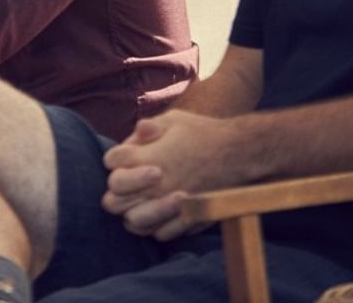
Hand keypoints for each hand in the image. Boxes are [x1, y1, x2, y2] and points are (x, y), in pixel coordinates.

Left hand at [101, 111, 243, 240]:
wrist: (241, 152)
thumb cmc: (204, 133)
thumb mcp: (173, 119)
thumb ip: (147, 127)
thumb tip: (133, 136)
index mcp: (148, 157)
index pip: (110, 161)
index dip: (115, 157)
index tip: (126, 155)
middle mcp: (155, 184)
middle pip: (112, 199)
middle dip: (117, 189)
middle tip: (128, 182)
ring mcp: (171, 204)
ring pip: (132, 221)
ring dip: (132, 211)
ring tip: (139, 201)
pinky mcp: (188, 218)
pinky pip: (159, 233)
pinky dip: (154, 226)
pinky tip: (158, 214)